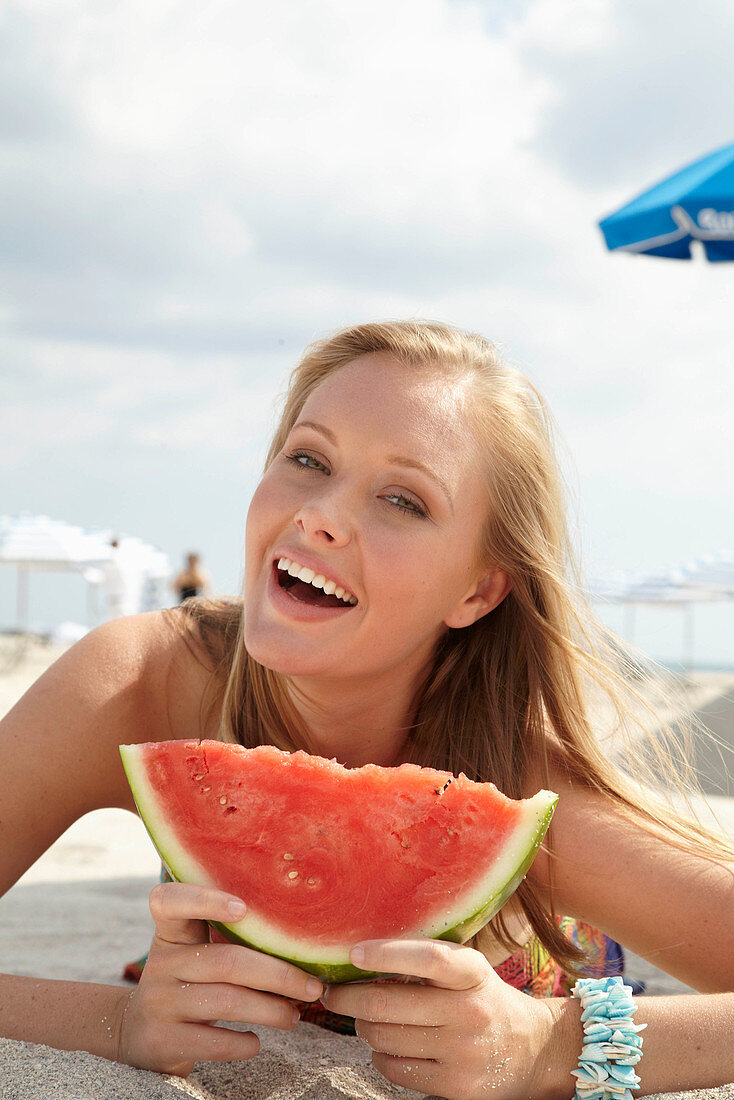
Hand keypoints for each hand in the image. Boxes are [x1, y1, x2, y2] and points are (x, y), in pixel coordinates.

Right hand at [116, 881, 322, 1074]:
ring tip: (294, 1016)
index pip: (172, 901)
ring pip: (226, 1001)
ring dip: (270, 1010)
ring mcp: (158, 1001)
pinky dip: (242, 1043)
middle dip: (278, 974)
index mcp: (171, 933)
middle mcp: (161, 963)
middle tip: (313, 986)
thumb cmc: (187, 981)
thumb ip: (230, 939)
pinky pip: (212, 1040)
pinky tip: (256, 1043)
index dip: (205, 900)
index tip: (243, 908)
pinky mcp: (161, 1039)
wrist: (136, 1032)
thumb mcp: (194, 952)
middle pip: (226, 961)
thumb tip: (300, 939)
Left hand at [322, 939, 556, 1099]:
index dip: (388, 954)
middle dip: (348, 998)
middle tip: (333, 993)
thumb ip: (430, 962)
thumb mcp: (470, 970)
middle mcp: (470, 1011)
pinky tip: (386, 1046)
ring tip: (366, 1019)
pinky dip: (379, 1057)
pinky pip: (395, 1070)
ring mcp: (463, 1052)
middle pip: (387, 1004)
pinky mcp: (455, 1087)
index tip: (354, 953)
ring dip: (363, 1027)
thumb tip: (364, 956)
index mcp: (474, 973)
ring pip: (384, 1038)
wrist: (533, 1050)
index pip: (429, 957)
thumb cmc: (485, 998)